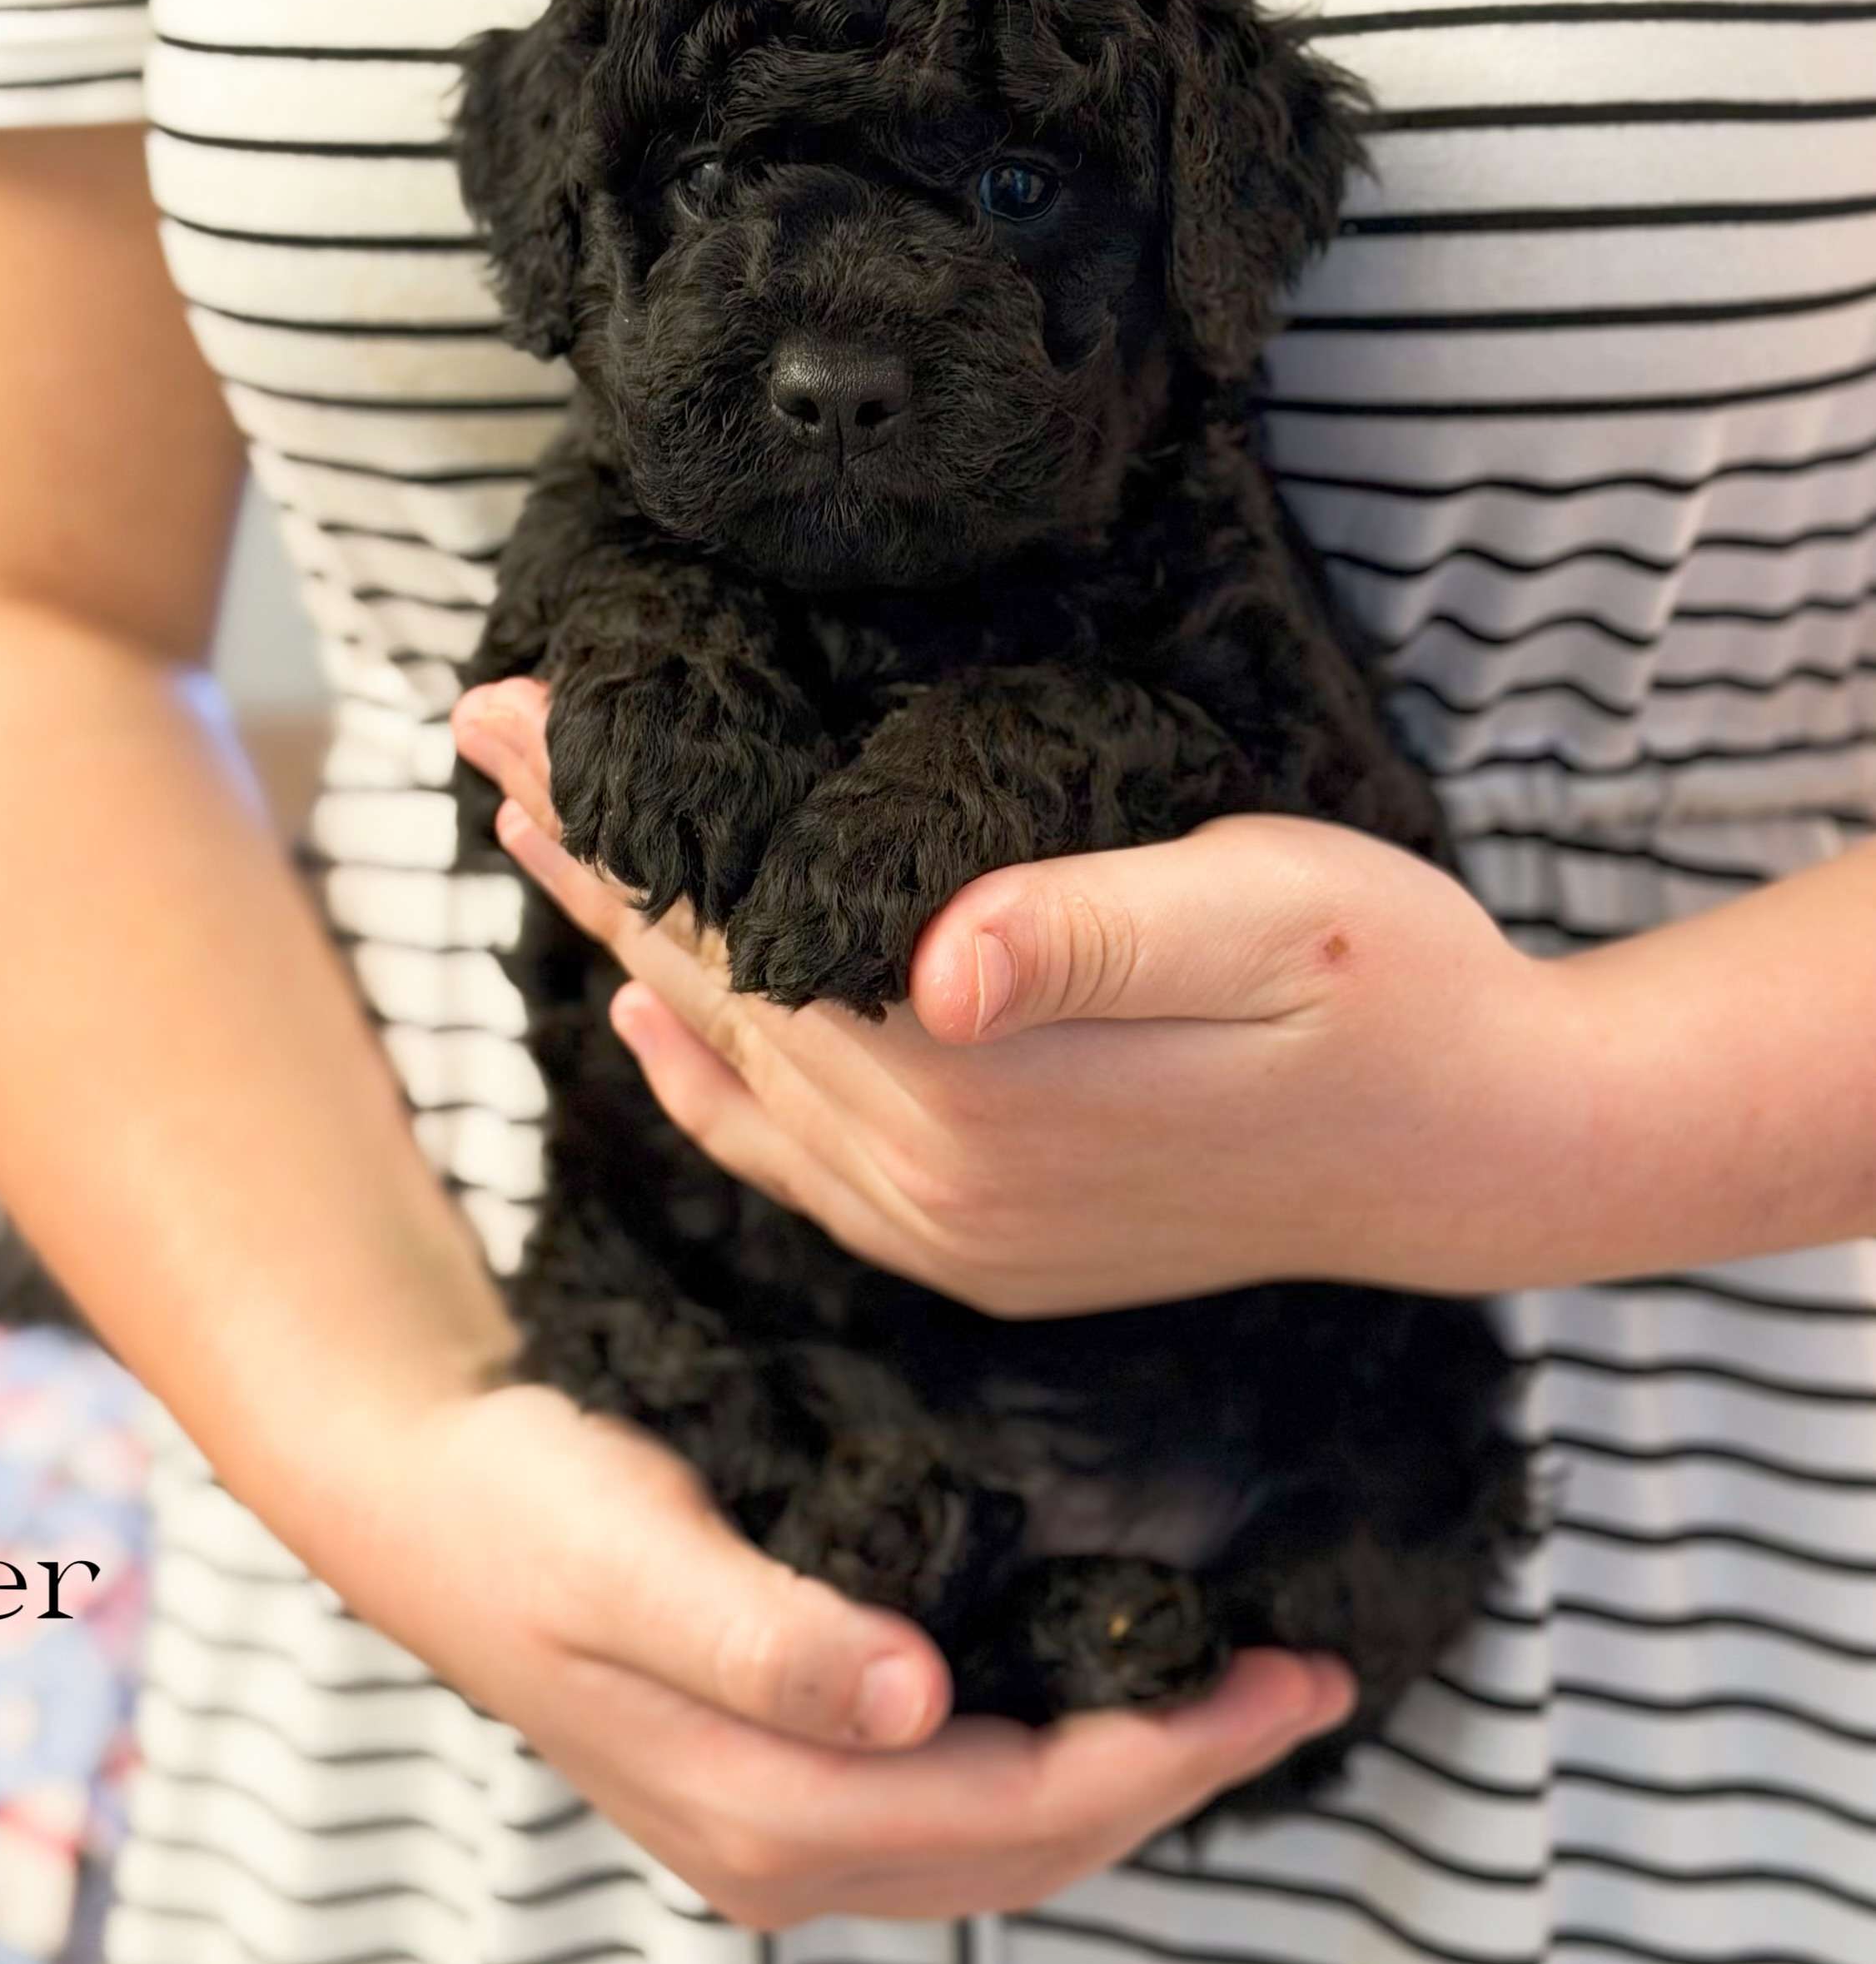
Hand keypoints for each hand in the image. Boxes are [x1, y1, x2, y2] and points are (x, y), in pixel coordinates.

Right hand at [310, 1375, 1356, 1925]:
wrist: (423, 1502)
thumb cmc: (527, 1506)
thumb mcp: (634, 1555)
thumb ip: (766, 1638)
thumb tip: (914, 1702)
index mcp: (763, 1811)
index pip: (1018, 1811)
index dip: (1166, 1755)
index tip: (1282, 1677)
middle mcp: (782, 1850)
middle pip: (1033, 1842)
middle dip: (1183, 1771)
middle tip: (1309, 1680)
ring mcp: (778, 1828)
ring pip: (1002, 1836)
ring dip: (1130, 1774)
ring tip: (1236, 1697)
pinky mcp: (775, 1778)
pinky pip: (954, 1803)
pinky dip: (1051, 1758)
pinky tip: (1095, 1696)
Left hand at [453, 678, 1593, 1317]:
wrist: (1477, 1146)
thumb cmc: (1381, 982)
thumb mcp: (1260, 915)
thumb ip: (1090, 934)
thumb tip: (944, 964)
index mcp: (976, 1094)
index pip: (736, 933)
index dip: (615, 821)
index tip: (511, 711)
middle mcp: (937, 1187)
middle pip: (711, 992)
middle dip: (590, 858)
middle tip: (485, 733)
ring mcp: (952, 1237)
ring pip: (737, 1067)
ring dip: (632, 947)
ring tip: (542, 836)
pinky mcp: (983, 1251)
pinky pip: (801, 1164)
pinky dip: (710, 1084)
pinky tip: (656, 1021)